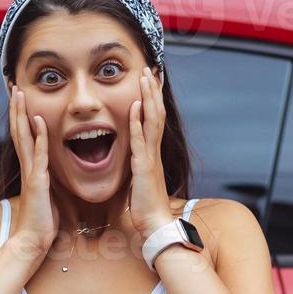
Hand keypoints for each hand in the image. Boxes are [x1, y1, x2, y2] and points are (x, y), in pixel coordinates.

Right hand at [7, 82, 58, 257]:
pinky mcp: (38, 182)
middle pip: (18, 131)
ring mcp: (31, 173)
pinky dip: (40, 137)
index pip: (24, 137)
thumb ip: (47, 181)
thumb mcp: (46, 195)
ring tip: (20, 94)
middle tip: (14, 86)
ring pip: (24, 138)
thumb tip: (51, 174)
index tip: (20, 98)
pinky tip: (41, 121)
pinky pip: (39, 155)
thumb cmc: (42, 222)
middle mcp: (28, 167)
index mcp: (31, 169)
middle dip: (16, 108)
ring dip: (22, 115)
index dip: (21, 117)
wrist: (32, 242)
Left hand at [128, 66, 175, 237]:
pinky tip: (135, 107)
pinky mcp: (143, 167)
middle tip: (150, 68)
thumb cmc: (146, 206)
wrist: (154, 225)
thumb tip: (136, 158)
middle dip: (153, 90)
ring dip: (148, 98)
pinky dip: (137, 123)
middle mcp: (154, 151)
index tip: (152, 79)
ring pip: (152, 121)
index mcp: (152, 153)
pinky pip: (139, 140)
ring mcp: (150, 157)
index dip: (154, 98)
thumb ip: (139, 164)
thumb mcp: (141, 179)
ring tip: (145, 77)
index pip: (155, 119)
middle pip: (157, 113)